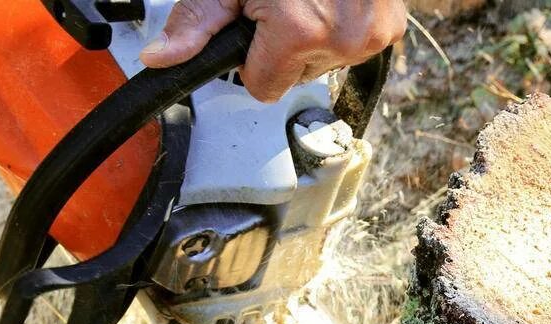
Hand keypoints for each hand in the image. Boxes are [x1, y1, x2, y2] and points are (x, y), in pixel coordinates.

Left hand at [140, 0, 405, 102]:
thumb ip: (197, 21)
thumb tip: (160, 59)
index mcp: (300, 32)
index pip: (263, 89)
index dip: (251, 60)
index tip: (254, 26)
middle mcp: (341, 40)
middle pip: (294, 76)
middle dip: (285, 46)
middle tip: (285, 1)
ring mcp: (371, 36)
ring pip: (324, 63)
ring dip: (315, 36)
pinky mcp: (390, 28)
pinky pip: (354, 47)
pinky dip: (342, 26)